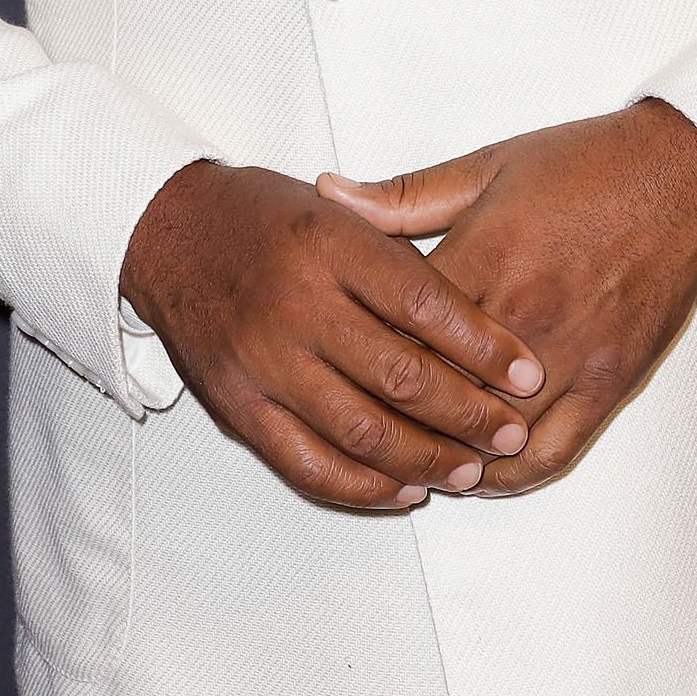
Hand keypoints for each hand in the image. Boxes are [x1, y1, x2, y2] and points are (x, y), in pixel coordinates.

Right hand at [120, 161, 544, 512]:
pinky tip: (406, 488)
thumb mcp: (337, 208)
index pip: (425, 302)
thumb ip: (404, 245)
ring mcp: (263, 362)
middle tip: (511, 432)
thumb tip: (480, 301)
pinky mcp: (238, 408)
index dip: (484, 345)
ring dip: (426, 459)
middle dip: (467, 413)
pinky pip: (309, 464)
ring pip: (361, 430)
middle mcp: (295, 304)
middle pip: (400, 375)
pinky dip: (364, 486)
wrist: (168, 233)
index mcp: (329, 242)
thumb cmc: (266, 217)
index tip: (528, 373)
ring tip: (472, 468)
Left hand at [315, 102, 696, 494]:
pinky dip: (512, 475)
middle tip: (361, 430)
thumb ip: (403, 194)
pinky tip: (483, 474)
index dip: (362, 355)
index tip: (336, 368)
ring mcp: (571, 355)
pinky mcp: (610, 382)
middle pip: (441, 393)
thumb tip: (329, 195)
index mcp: (486, 257)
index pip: (402, 330)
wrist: (683, 174)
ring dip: (449, 457)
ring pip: (493, 436)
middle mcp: (525, 314)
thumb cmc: (588, 164)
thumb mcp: (487, 165)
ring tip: (413, 463)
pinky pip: (553, 451)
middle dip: (396, 419)